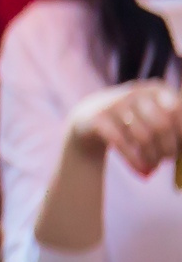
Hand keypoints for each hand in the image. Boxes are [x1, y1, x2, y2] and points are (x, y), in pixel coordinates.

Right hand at [67, 81, 181, 176]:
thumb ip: (174, 124)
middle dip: (168, 148)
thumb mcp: (155, 115)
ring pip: (143, 137)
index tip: (179, 149)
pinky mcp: (99, 118)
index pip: (177, 111)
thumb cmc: (133, 122)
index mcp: (156, 89)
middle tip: (167, 160)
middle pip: (161, 125)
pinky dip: (135, 161)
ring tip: (153, 167)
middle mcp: (136, 92)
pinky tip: (141, 172)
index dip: (181, 134)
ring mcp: (115, 104)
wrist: (89, 119)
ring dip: (152, 158)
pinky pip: (122, 144)